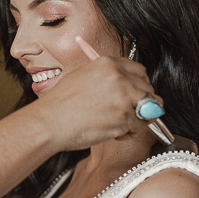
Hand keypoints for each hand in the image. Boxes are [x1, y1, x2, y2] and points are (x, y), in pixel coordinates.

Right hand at [31, 36, 159, 151]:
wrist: (49, 122)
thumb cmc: (59, 105)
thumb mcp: (81, 78)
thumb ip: (105, 79)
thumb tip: (124, 87)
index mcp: (108, 64)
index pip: (140, 71)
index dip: (139, 84)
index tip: (136, 94)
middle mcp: (119, 77)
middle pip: (148, 89)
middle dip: (143, 102)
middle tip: (130, 113)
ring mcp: (123, 96)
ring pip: (149, 108)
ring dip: (139, 118)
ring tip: (121, 124)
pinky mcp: (124, 117)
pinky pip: (139, 126)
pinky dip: (129, 132)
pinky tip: (114, 133)